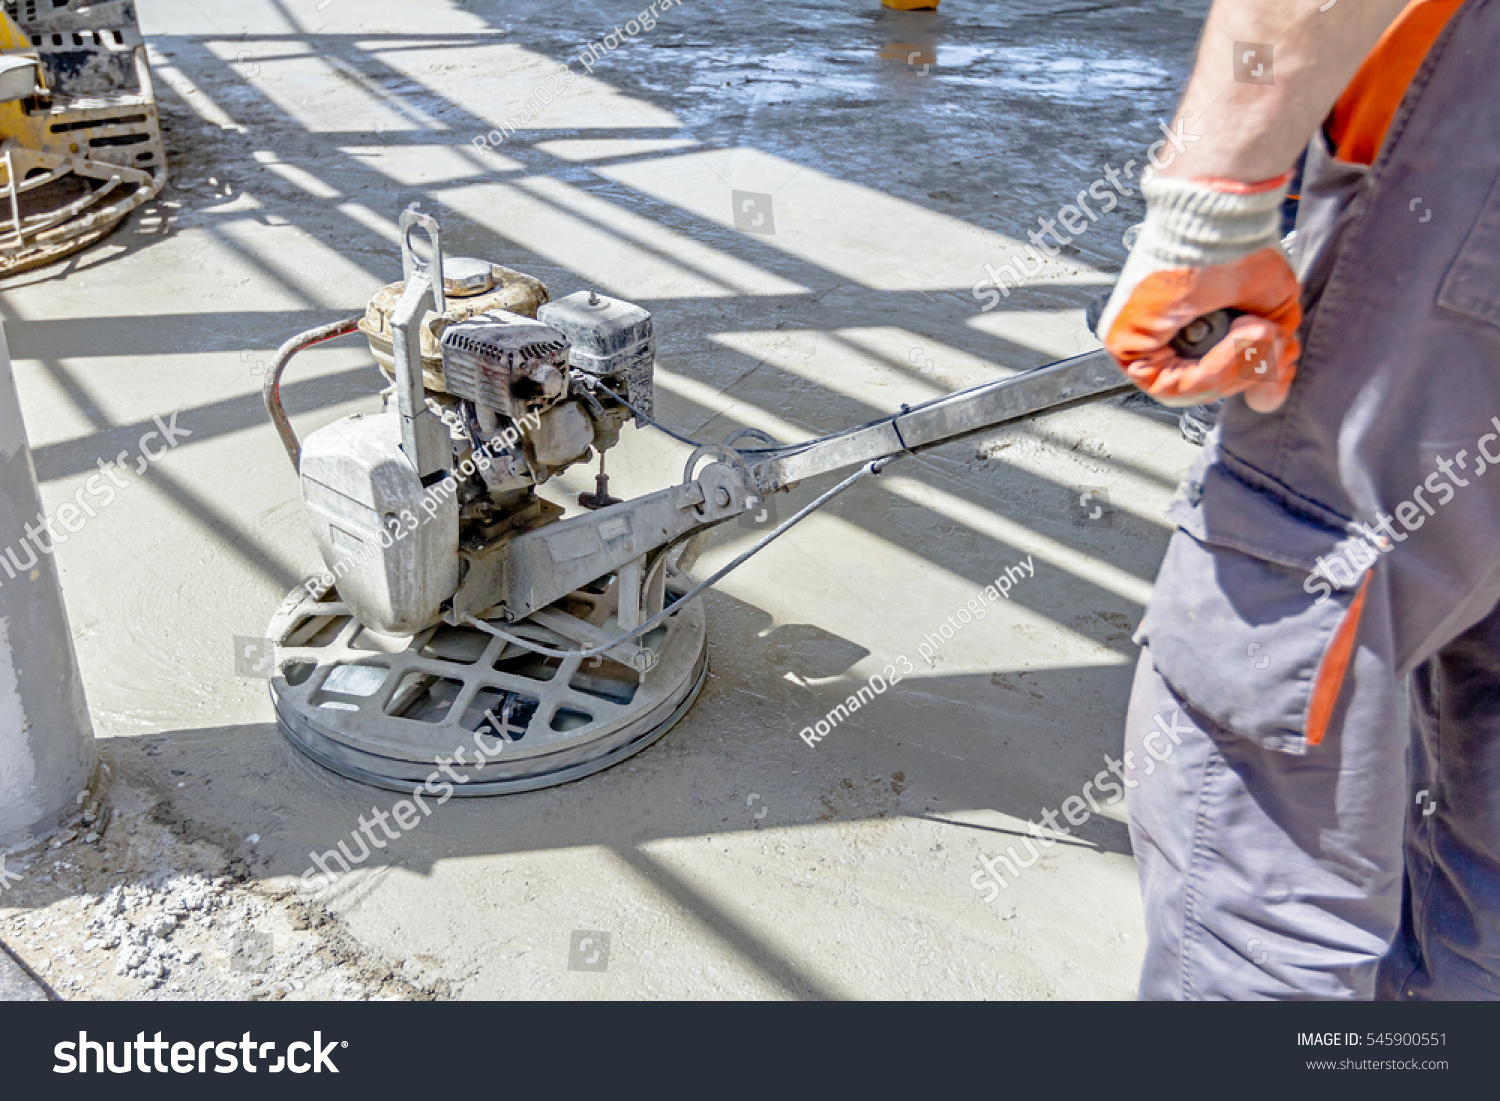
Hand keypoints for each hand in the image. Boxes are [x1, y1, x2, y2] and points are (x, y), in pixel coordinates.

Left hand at [1098, 176, 1300, 412]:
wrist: (1221, 216)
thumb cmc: (1238, 247)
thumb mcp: (1268, 313)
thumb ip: (1266, 361)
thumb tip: (1268, 401)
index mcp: (1180, 332)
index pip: (1208, 383)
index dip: (1246, 375)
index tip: (1271, 350)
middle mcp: (1153, 340)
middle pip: (1198, 391)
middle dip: (1244, 371)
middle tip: (1265, 336)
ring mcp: (1135, 343)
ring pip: (1186, 392)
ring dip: (1233, 368)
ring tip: (1253, 330)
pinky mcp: (1124, 343)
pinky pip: (1170, 385)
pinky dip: (1212, 369)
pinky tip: (1237, 335)